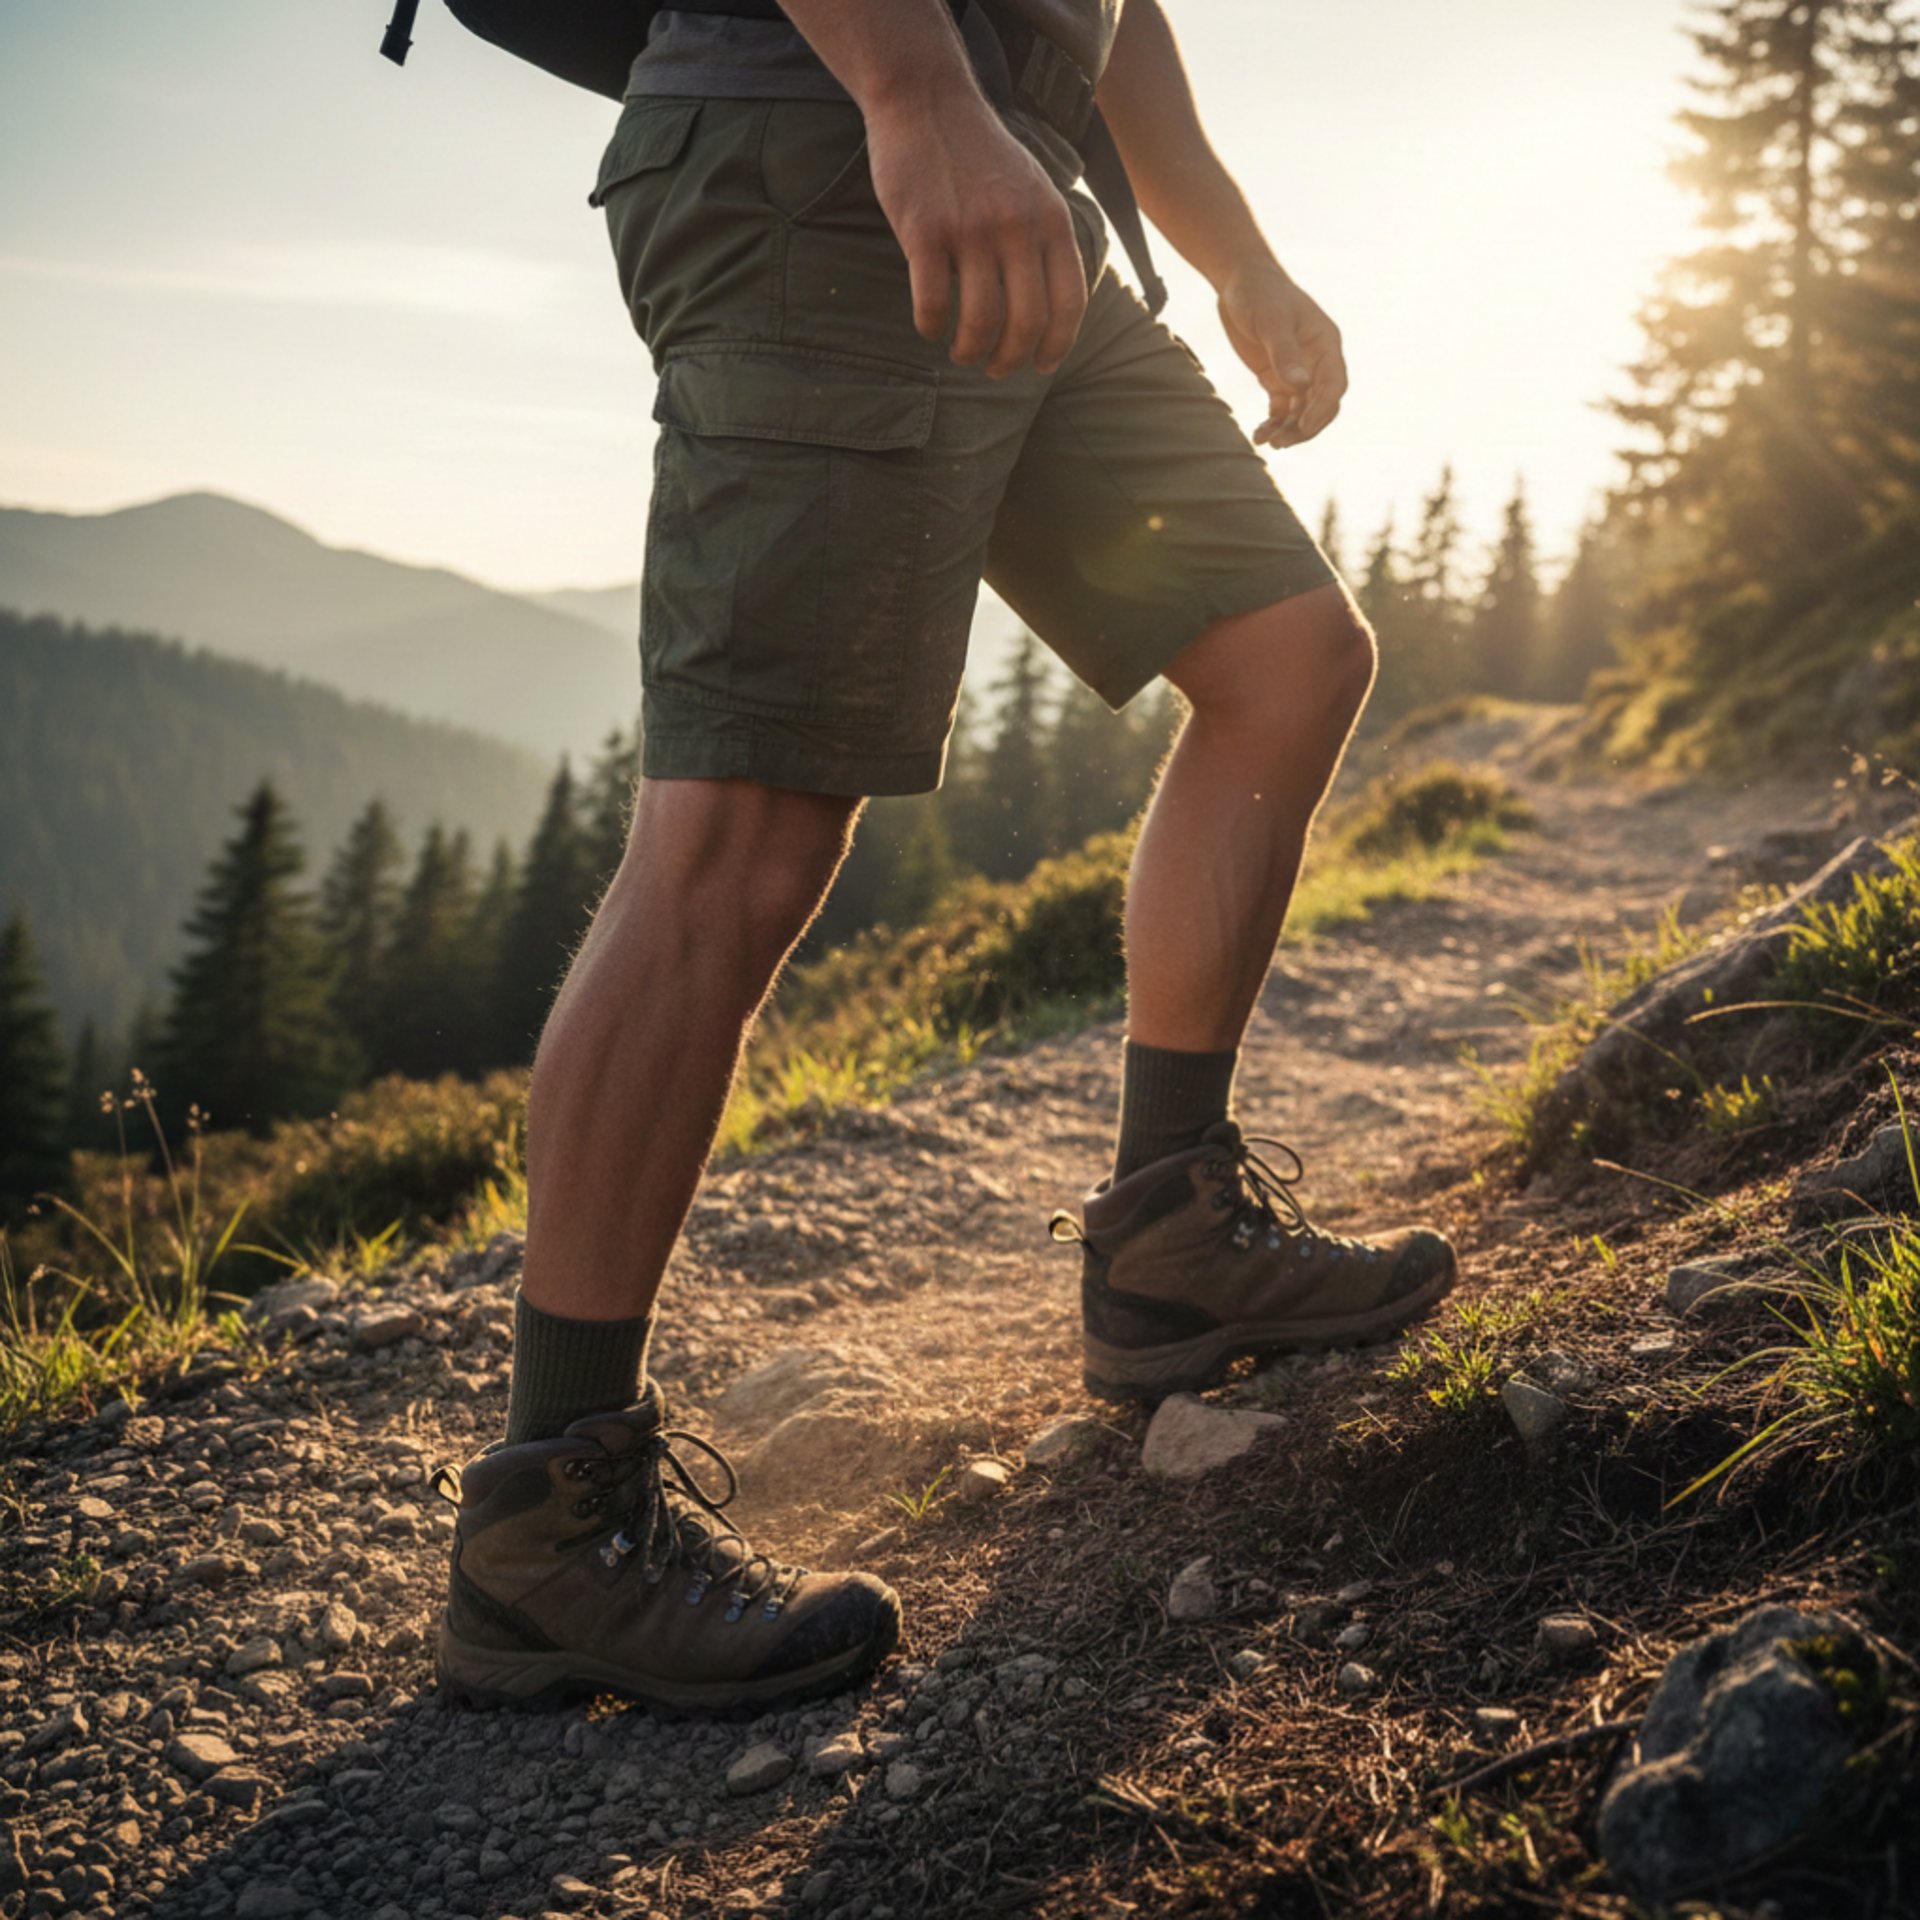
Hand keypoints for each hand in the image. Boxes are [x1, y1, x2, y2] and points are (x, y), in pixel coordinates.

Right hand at [866, 91, 1087, 377]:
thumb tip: (1052, 305)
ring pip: (980, 321)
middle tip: (996, 370)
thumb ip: (1045, 238)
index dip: (1058, 346)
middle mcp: (1017, 227)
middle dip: (1011, 360)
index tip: (1042, 366)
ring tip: (962, 353)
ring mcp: (971, 230)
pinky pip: (933, 303)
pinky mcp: (925, 232)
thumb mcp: (1033, 188)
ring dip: (970, 351)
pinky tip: (930, 327)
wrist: (927, 100)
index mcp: (1051, 220)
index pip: (1069, 303)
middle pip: (1025, 323)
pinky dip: (931, 327)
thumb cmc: (979, 153)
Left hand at [1217, 260, 1346, 447]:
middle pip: (1321, 404)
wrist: (1239, 282)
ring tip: (1269, 443)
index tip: (1303, 426)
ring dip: (1288, 430)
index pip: (1334, 385)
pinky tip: (1259, 436)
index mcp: (1326, 344)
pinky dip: (1273, 424)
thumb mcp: (1271, 321)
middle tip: (1282, 443)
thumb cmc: (1260, 295)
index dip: (1322, 409)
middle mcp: (1316, 361)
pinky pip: (1281, 409)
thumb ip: (1285, 353)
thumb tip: (1300, 386)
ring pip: (1301, 411)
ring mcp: (1297, 371)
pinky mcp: (1277, 378)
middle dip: (1306, 426)